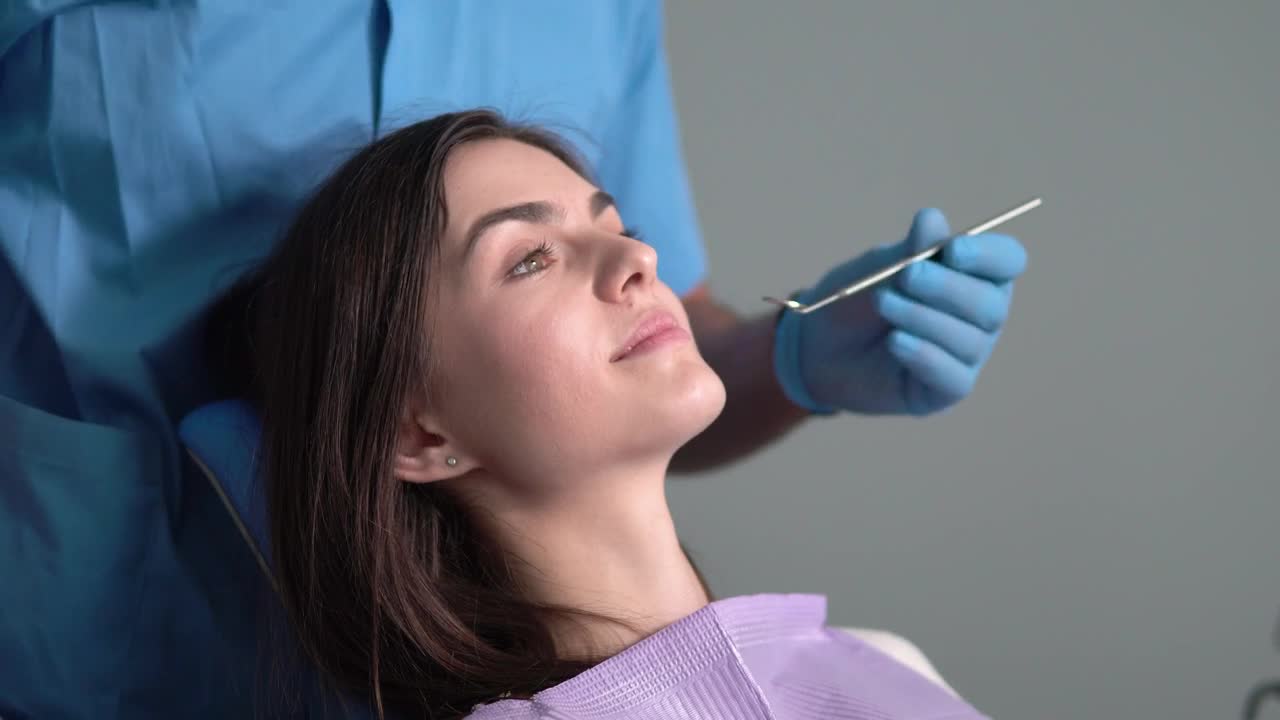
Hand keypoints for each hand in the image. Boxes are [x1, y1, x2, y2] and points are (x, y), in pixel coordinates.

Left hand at [774, 208, 1027, 414]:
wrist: (820, 347)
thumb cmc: (858, 300)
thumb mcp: (879, 267)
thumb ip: (910, 248)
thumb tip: (932, 219)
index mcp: (976, 275)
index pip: (1008, 261)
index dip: (987, 256)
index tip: (952, 250)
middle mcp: (981, 316)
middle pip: (991, 304)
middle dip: (946, 287)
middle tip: (905, 276)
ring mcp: (967, 355)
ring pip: (969, 340)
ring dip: (922, 317)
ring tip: (882, 303)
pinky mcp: (946, 389)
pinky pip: (951, 376)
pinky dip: (924, 355)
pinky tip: (895, 342)